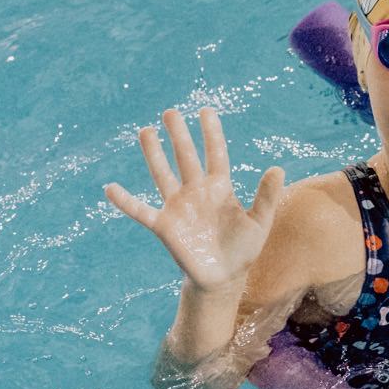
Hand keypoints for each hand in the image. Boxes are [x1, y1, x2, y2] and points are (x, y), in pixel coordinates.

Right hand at [105, 107, 285, 293]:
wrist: (224, 278)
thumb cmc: (243, 249)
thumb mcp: (259, 222)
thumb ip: (266, 196)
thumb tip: (278, 168)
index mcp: (220, 188)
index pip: (215, 154)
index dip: (211, 133)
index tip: (206, 110)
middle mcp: (196, 191)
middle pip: (186, 157)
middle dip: (179, 135)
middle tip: (170, 112)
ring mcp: (178, 206)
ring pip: (163, 174)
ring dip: (153, 154)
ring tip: (145, 131)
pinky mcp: (164, 226)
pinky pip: (141, 211)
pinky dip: (125, 201)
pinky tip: (110, 188)